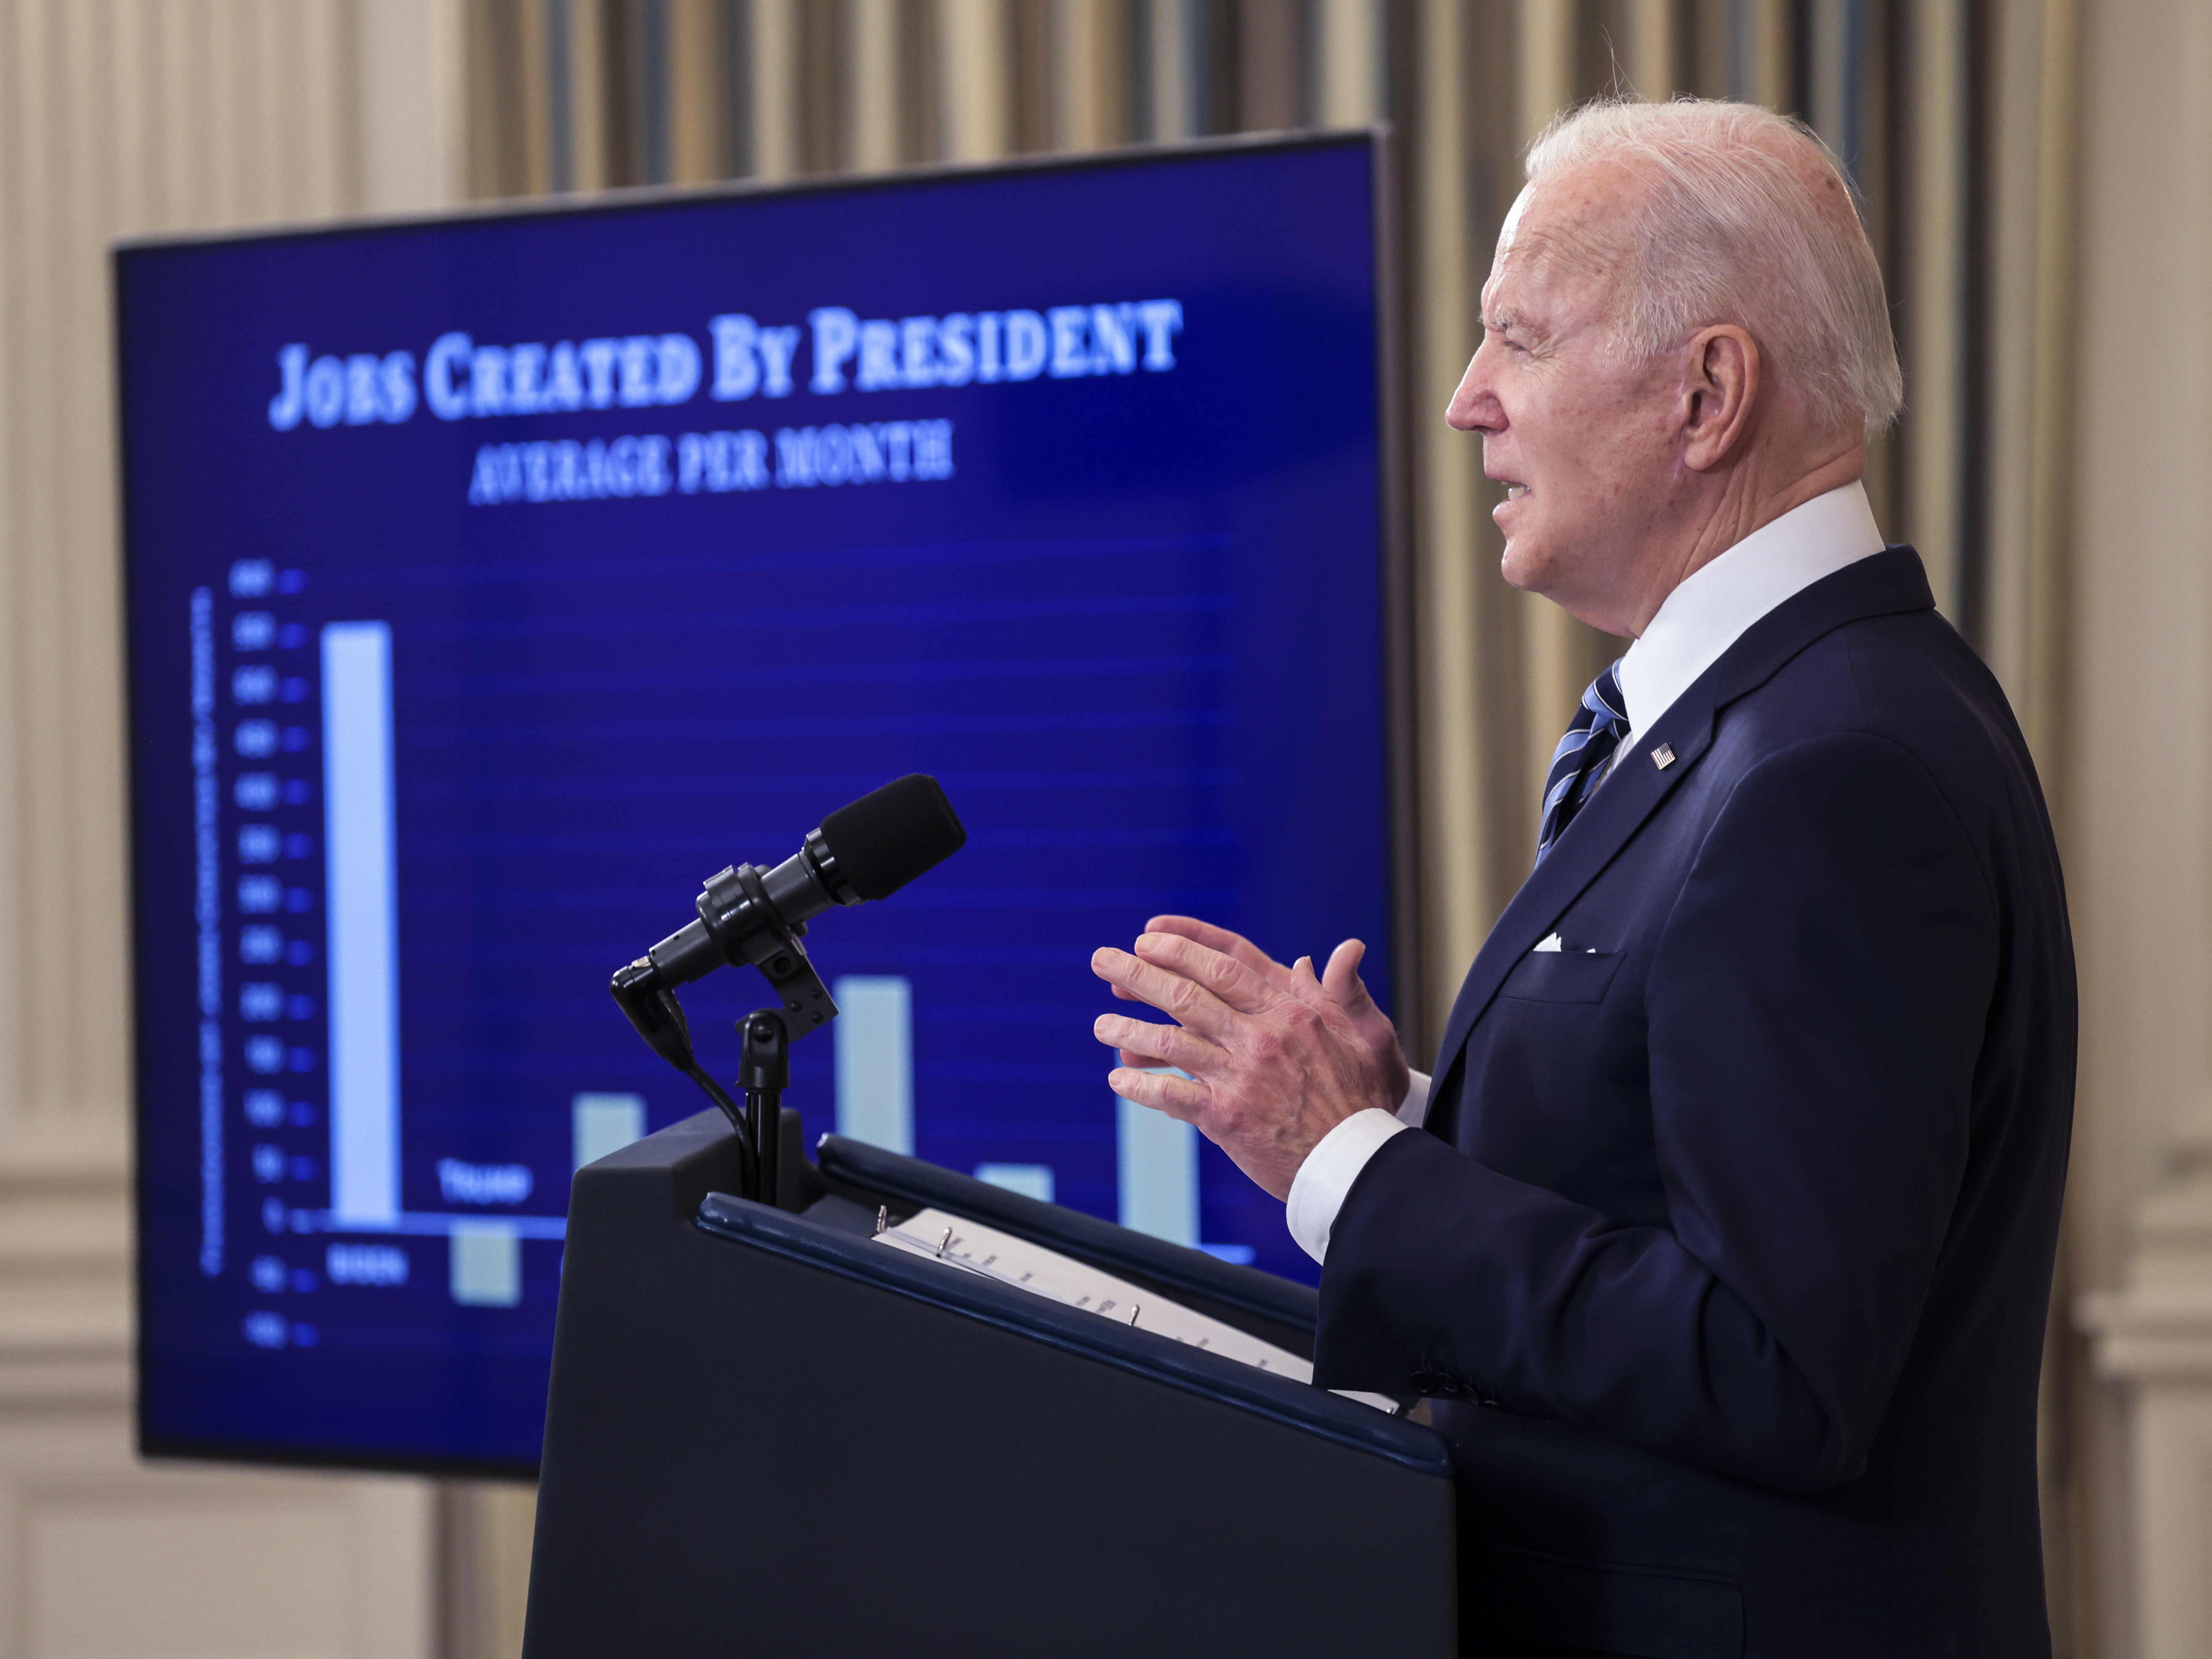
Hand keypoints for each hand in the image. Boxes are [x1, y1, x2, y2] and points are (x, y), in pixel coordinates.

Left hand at [1090, 928, 1400, 1200]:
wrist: (1358, 1164)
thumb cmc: (1363, 1099)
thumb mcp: (1367, 1035)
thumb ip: (1346, 991)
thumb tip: (1342, 950)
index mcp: (1290, 1012)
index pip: (1226, 965)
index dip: (1181, 947)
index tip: (1148, 937)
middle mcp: (1261, 1037)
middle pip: (1187, 994)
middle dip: (1138, 973)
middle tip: (1103, 960)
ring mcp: (1241, 1076)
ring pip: (1171, 1042)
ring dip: (1128, 1030)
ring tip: (1101, 1025)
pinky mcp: (1227, 1117)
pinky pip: (1172, 1094)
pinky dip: (1142, 1086)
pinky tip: (1119, 1081)